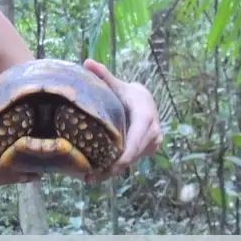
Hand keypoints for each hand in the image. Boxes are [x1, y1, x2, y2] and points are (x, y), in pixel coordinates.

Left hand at [82, 59, 163, 183]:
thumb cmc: (127, 93)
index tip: (110, 167)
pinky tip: (101, 174)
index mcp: (145, 117)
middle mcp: (153, 132)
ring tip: (92, 179)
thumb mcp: (117, 85)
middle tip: (92, 178)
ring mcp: (153, 142)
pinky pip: (134, 160)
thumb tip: (87, 62)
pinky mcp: (150, 149)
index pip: (135, 140)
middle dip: (113, 168)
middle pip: (133, 155)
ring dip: (114, 171)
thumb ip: (103, 75)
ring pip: (133, 160)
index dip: (124, 156)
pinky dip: (119, 167)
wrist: (145, 100)